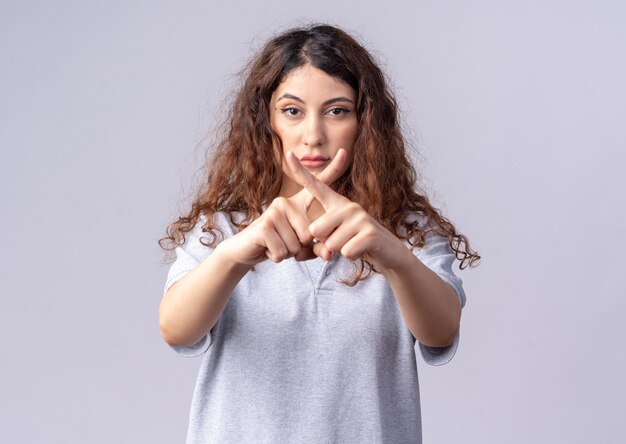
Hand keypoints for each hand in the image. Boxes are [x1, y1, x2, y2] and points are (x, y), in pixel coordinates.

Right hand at [217, 149, 347, 264]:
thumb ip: (317, 248)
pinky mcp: (265, 225)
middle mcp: (286, 202)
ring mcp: (274, 211)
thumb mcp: (300, 247)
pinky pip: (283, 251)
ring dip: (287, 252)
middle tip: (282, 241)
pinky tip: (267, 249)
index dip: (332, 169)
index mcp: (297, 203)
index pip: (317, 185)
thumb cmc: (276, 245)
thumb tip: (328, 255)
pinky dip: (277, 257)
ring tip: (275, 244)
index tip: (343, 151)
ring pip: (297, 245)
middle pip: (309, 234)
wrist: (244, 250)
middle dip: (298, 247)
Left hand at [285, 151, 405, 269]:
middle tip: (342, 240)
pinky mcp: (369, 233)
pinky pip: (345, 251)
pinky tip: (361, 249)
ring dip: (339, 251)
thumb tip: (307, 251)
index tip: (289, 153)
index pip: (315, 186)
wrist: (388, 251)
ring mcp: (360, 217)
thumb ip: (316, 246)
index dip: (301, 171)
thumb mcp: (333, 242)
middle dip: (324, 243)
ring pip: (330, 244)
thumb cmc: (355, 244)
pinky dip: (350, 256)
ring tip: (353, 244)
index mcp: (336, 203)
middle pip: (316, 229)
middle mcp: (348, 205)